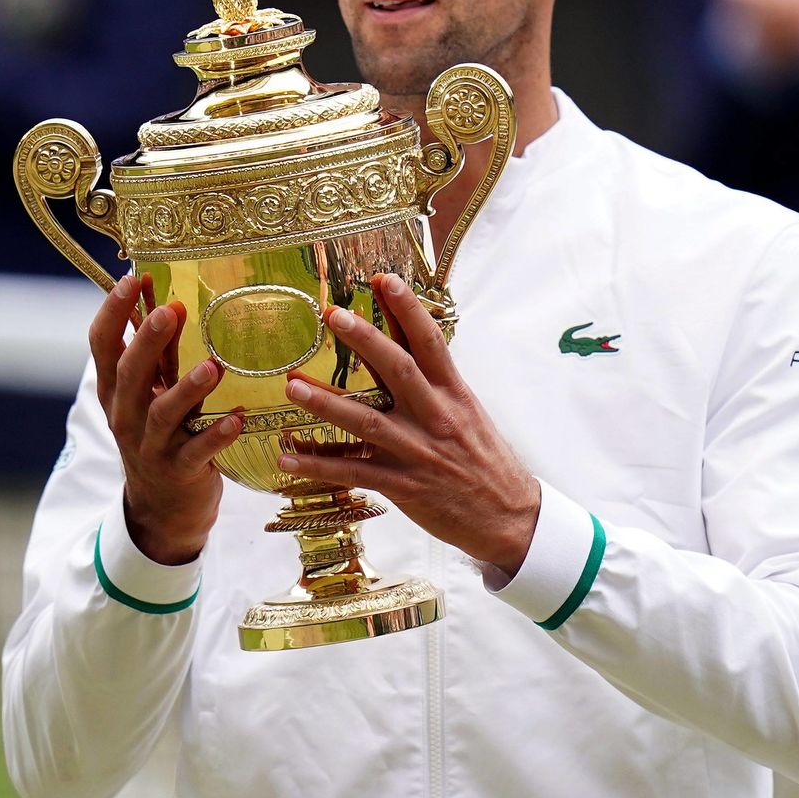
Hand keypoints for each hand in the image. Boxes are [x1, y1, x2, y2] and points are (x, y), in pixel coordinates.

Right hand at [90, 271, 243, 565]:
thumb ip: (156, 354)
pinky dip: (217, 435)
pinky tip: (238, 419)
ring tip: (212, 367)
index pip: (102, 344)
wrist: (162, 509)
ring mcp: (151, 445)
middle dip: (148, 341)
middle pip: (130, 373)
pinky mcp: (180, 471)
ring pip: (163, 413)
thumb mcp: (149, 394)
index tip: (131, 278)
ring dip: (187, 388)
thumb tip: (165, 296)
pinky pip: (197, 452)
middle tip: (170, 311)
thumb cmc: (159, 436)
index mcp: (114, 390)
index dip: (112, 311)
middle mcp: (126, 415)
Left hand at [278, 272, 542, 573]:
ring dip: (327, 402)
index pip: (431, 343)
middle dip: (365, 339)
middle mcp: (436, 418)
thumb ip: (434, 380)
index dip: (408, 309)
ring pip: (367, 421)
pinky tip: (289, 458)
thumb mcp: (467, 412)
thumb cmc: (485, 461)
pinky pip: (355, 472)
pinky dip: (320, 466)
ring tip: (293, 386)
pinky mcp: (404, 486)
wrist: (509, 518)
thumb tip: (408, 337)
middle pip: (398, 369)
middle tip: (331, 315)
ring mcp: (418, 452)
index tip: (384, 279)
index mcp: (454, 395)